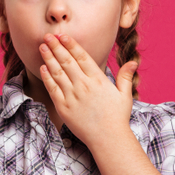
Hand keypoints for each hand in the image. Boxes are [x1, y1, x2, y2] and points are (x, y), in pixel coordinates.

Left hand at [38, 33, 137, 149]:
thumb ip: (125, 76)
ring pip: (58, 73)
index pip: (82, 57)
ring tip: (42, 46)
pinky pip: (53, 89)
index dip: (71, 45)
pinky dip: (47, 77)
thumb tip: (132, 61)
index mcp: (98, 80)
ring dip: (49, 58)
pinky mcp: (64, 108)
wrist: (108, 138)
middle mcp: (84, 86)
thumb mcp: (124, 95)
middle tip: (48, 35)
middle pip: (67, 61)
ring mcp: (73, 96)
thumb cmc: (117, 117)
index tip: (63, 35)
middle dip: (56, 47)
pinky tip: (43, 67)